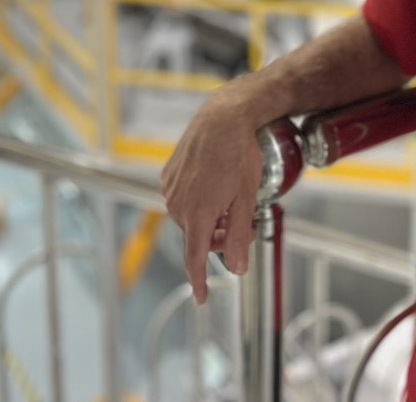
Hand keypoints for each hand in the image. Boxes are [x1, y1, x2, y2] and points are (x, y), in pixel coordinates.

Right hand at [159, 96, 264, 303]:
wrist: (223, 117)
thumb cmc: (239, 154)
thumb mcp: (247, 198)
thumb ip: (239, 236)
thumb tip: (237, 269)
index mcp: (198, 215)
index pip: (194, 259)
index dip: (198, 281)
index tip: (201, 298)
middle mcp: (178, 205)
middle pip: (197, 238)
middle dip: (219, 239)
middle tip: (243, 227)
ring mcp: (170, 189)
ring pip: (190, 218)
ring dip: (209, 220)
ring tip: (232, 202)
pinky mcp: (168, 175)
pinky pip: (182, 199)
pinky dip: (199, 202)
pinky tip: (216, 186)